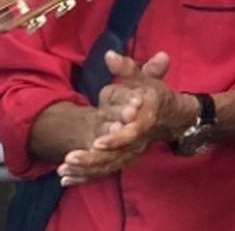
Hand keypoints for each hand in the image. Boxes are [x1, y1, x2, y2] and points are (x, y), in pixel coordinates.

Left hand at [58, 51, 193, 185]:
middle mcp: (140, 139)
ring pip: (109, 166)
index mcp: (146, 119)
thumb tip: (109, 55)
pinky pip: (105, 171)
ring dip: (86, 170)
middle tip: (69, 159)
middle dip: (93, 159)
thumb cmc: (154, 95)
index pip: (132, 133)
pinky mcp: (123, 158)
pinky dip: (86, 177)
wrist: (171, 115)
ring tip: (63, 170)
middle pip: (118, 155)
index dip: (116, 139)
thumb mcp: (144, 78)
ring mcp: (132, 152)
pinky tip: (66, 180)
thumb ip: (126, 69)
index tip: (96, 142)